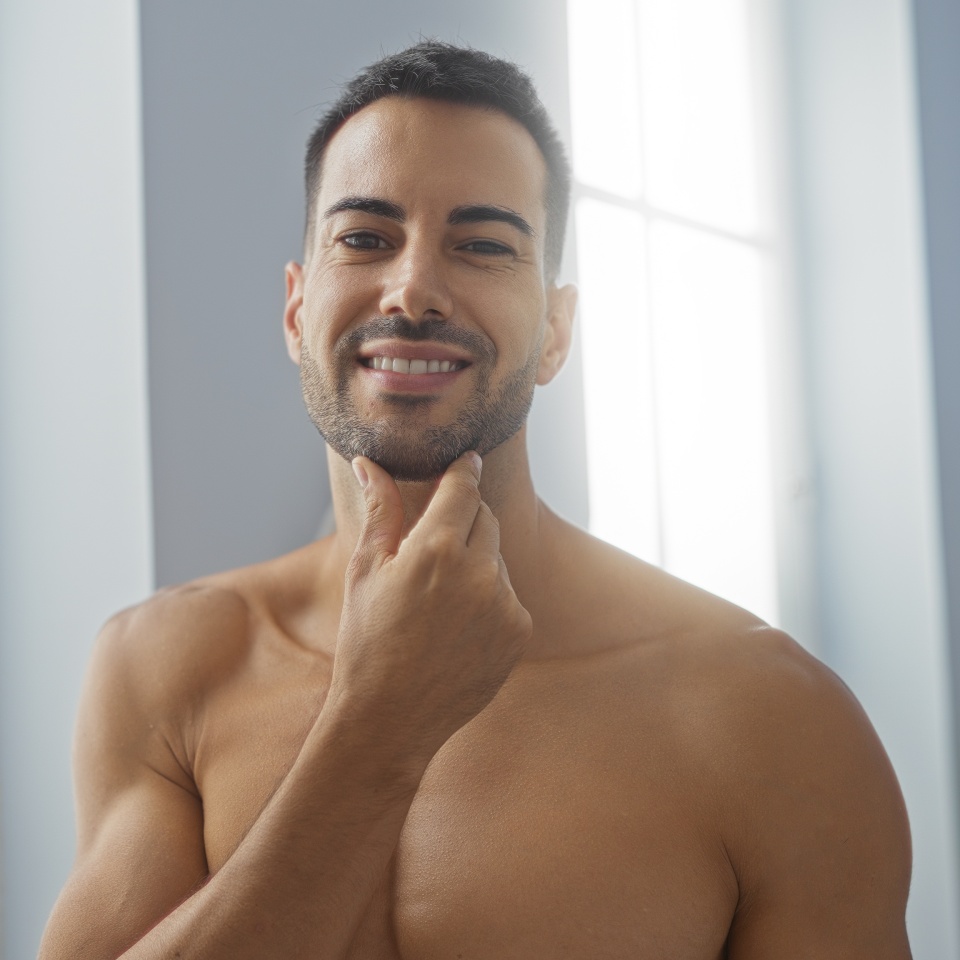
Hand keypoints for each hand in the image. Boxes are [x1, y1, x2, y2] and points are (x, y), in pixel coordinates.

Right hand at [328, 452, 531, 757]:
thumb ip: (380, 510)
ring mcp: (505, 603)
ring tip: (437, 603)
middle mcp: (479, 572)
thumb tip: (368, 462)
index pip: (464, 487)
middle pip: (485, 517)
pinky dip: (489, 598)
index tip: (467, 459)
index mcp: (436, 549)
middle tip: (434, 546)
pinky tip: (456, 627)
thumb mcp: (365, 571)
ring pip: (496, 558)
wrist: (390, 719)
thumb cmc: (366, 641)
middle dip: (464, 520)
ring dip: (475, 563)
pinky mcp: (520, 631)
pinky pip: (508, 595)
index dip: (464, 469)